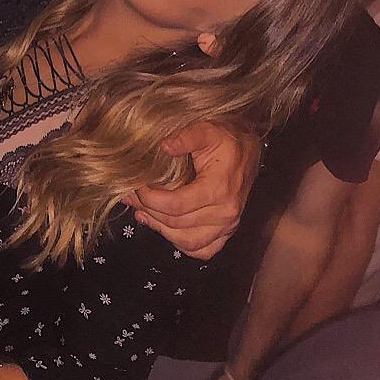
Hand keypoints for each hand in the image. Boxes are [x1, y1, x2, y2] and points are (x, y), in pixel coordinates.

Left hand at [124, 124, 259, 257]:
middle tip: (130, 197)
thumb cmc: (226, 139)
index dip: (150, 198)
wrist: (249, 149)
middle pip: (177, 224)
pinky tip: (163, 227)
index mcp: (219, 189)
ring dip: (160, 229)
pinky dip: (181, 243)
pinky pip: (202, 250)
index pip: (176, 205)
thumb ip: (185, 136)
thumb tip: (163, 146)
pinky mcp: (226, 232)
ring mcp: (228, 226)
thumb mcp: (206, 129)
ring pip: (187, 242)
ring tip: (141, 212)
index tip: (136, 186)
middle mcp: (225, 213)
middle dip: (148, 210)